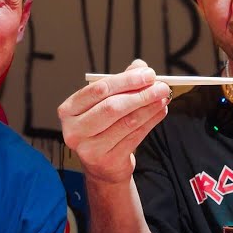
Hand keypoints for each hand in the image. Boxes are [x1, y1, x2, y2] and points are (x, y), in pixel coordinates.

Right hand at [58, 59, 170, 183]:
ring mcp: (90, 148)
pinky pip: (135, 137)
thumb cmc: (101, 127)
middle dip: (141, 94)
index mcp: (69, 110)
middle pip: (112, 107)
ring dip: (149, 108)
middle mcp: (75, 130)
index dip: (126, 80)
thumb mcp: (104, 103)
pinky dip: (151, 122)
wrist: (101, 164)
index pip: (99, 89)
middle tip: (162, 87)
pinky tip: (160, 112)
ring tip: (164, 98)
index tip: (148, 74)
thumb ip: (121, 83)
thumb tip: (141, 67)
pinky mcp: (108, 160)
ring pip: (127, 122)